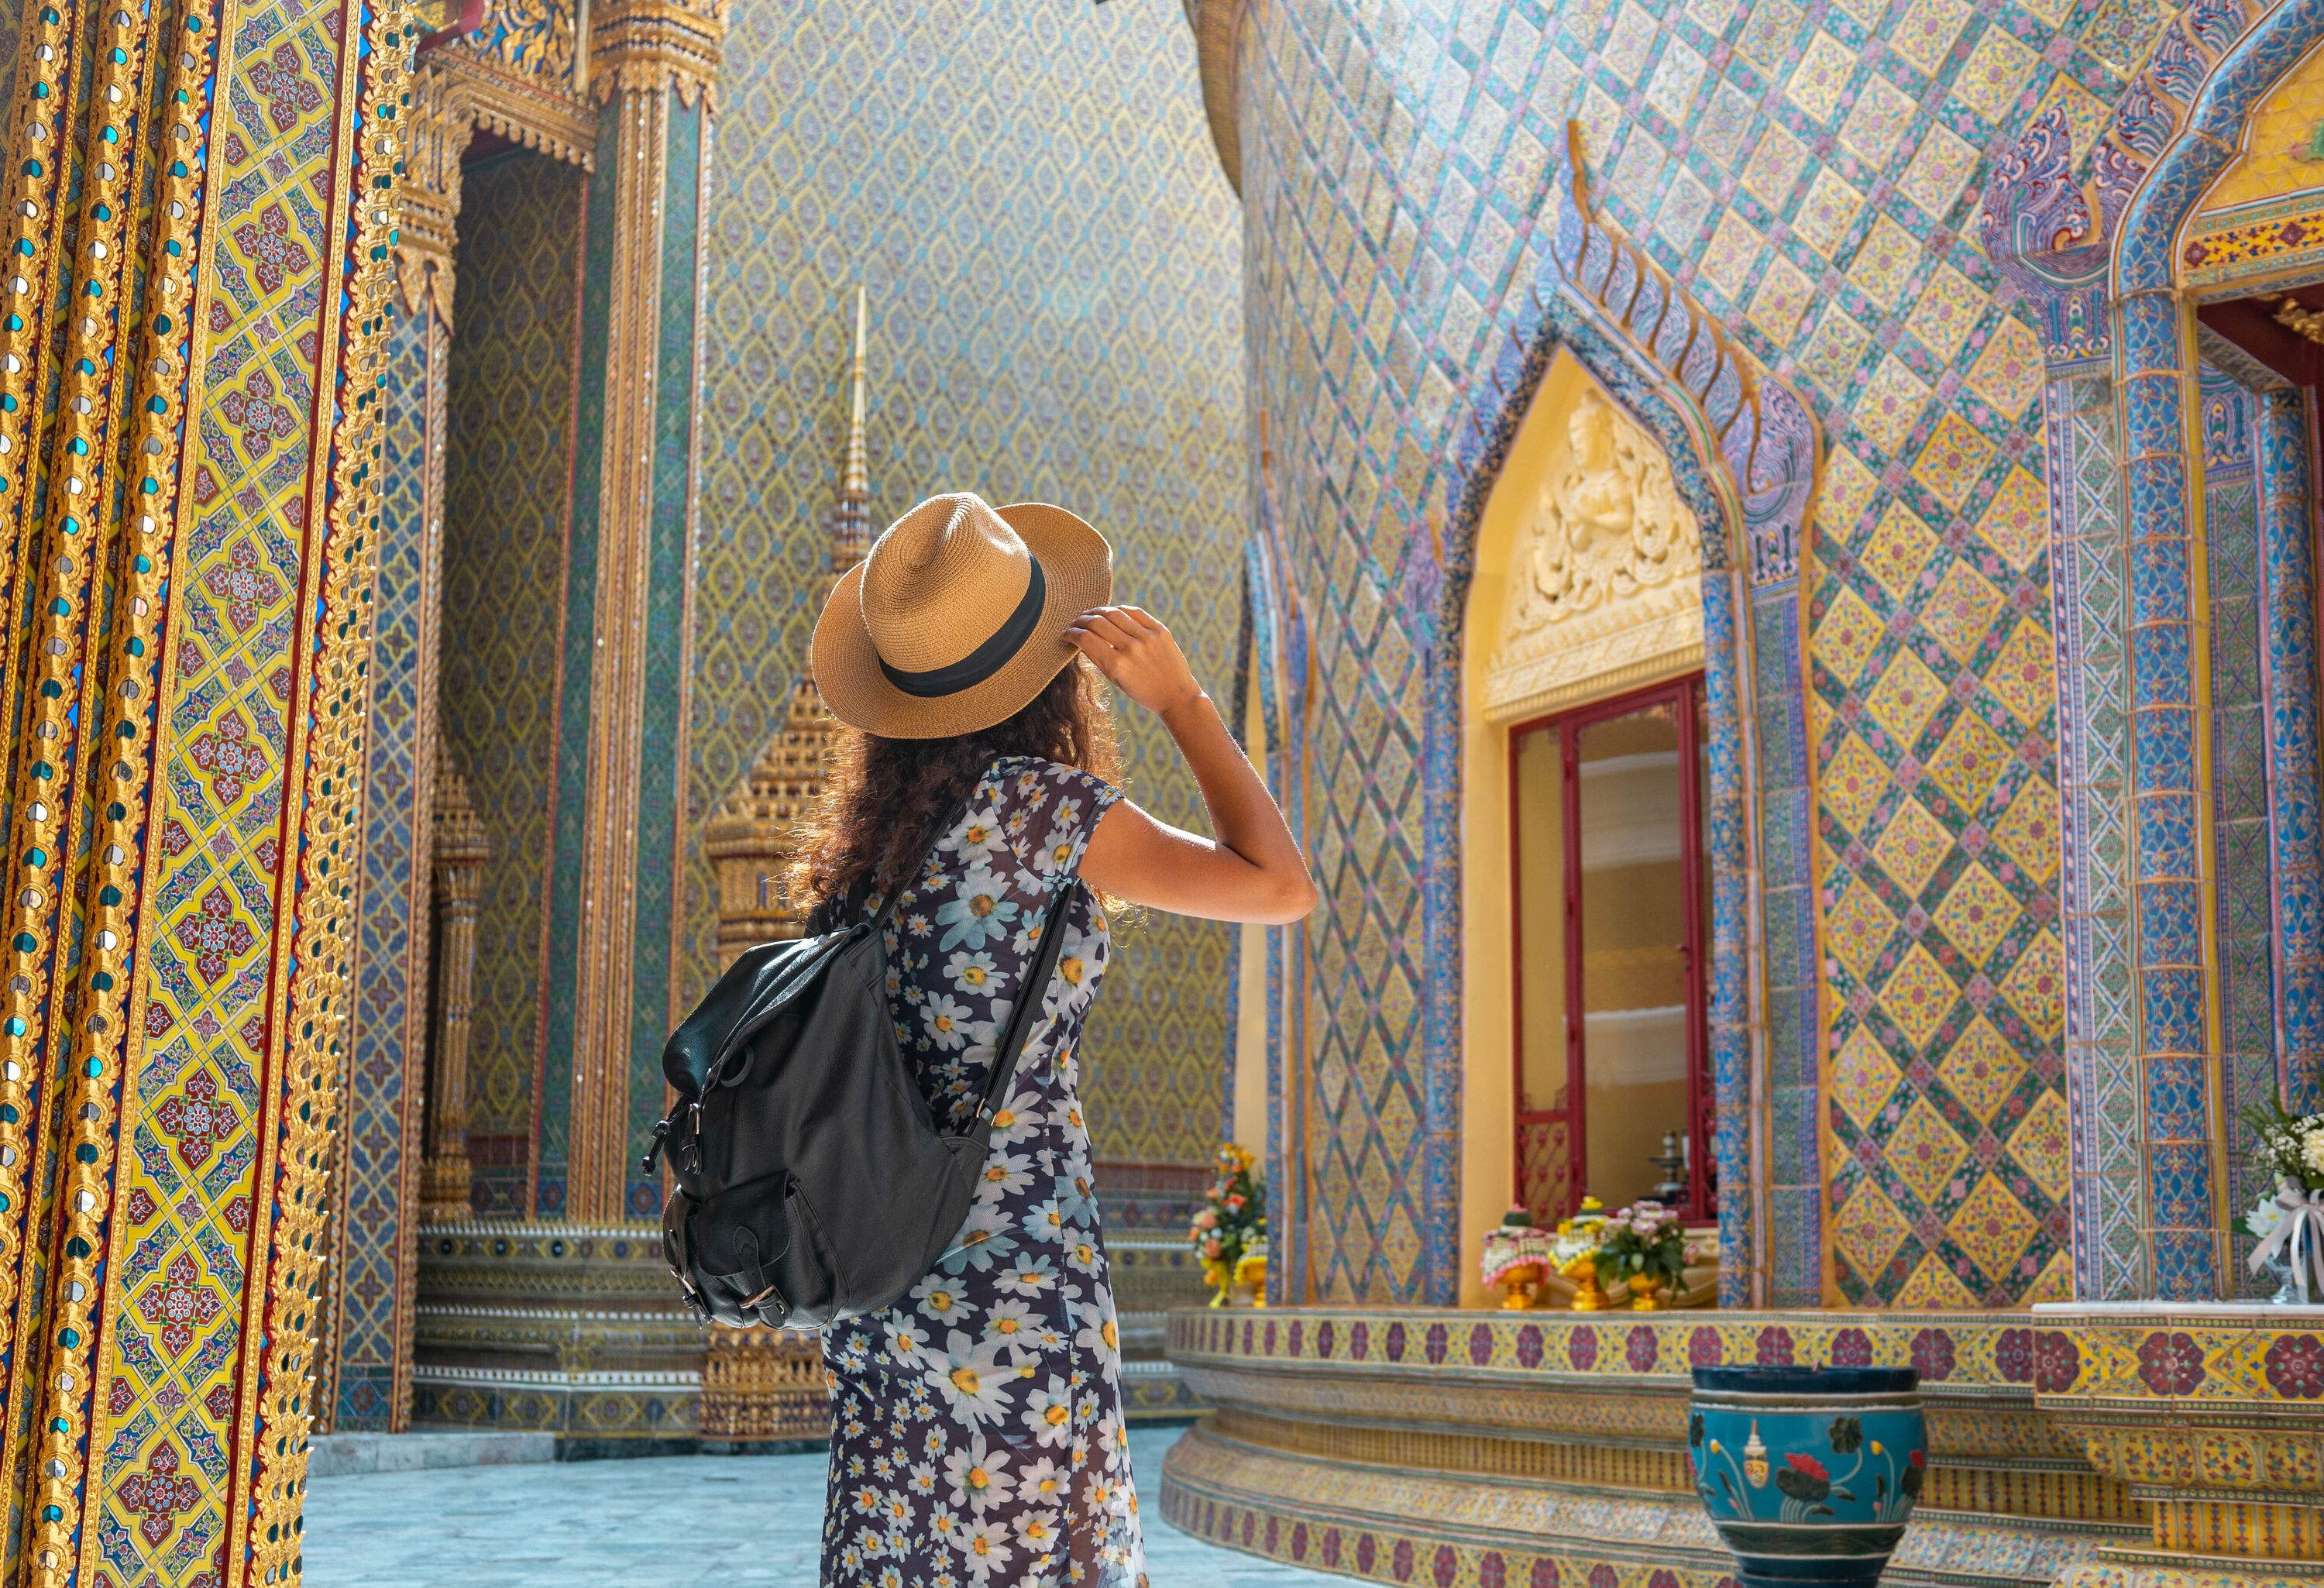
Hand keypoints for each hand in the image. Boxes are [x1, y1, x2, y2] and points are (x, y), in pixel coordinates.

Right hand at [1063, 606, 1202, 717]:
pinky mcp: (1160, 630)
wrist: (1176, 695)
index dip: (1071, 633)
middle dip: (1081, 620)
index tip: (1066, 633)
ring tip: (1090, 614)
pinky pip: (1135, 612)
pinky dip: (1120, 609)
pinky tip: (1112, 612)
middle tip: (1075, 622)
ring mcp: (1147, 637)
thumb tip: (1081, 640)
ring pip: (1114, 613)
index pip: (1085, 639)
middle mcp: (1131, 648)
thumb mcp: (1116, 681)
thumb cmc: (1143, 692)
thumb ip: (1098, 659)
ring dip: (1098, 611)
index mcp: (1117, 665)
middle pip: (1097, 622)